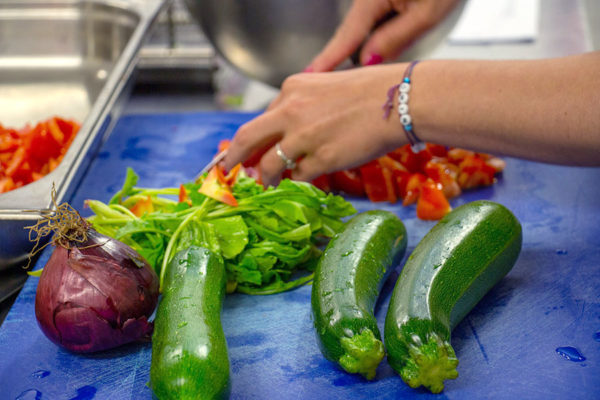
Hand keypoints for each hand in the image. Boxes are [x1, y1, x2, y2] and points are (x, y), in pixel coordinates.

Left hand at [224, 65, 406, 186]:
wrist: (401, 100)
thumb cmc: (373, 92)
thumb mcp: (327, 87)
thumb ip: (304, 106)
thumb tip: (290, 131)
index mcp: (292, 88)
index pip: (263, 118)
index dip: (254, 139)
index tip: (248, 151)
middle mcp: (290, 111)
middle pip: (248, 139)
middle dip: (234, 159)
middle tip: (229, 173)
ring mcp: (304, 137)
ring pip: (270, 165)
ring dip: (266, 179)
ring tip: (267, 186)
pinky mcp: (321, 159)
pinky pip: (299, 177)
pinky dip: (298, 182)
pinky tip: (304, 181)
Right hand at [306, 0, 459, 71]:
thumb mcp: (427, 13)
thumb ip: (395, 39)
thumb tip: (367, 61)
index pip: (346, 37)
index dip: (328, 60)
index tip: (308, 77)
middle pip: (349, 35)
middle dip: (340, 61)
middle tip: (324, 88)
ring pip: (361, 32)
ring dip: (360, 53)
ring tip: (351, 79)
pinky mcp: (383, 0)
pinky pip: (371, 25)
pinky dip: (372, 42)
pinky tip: (375, 57)